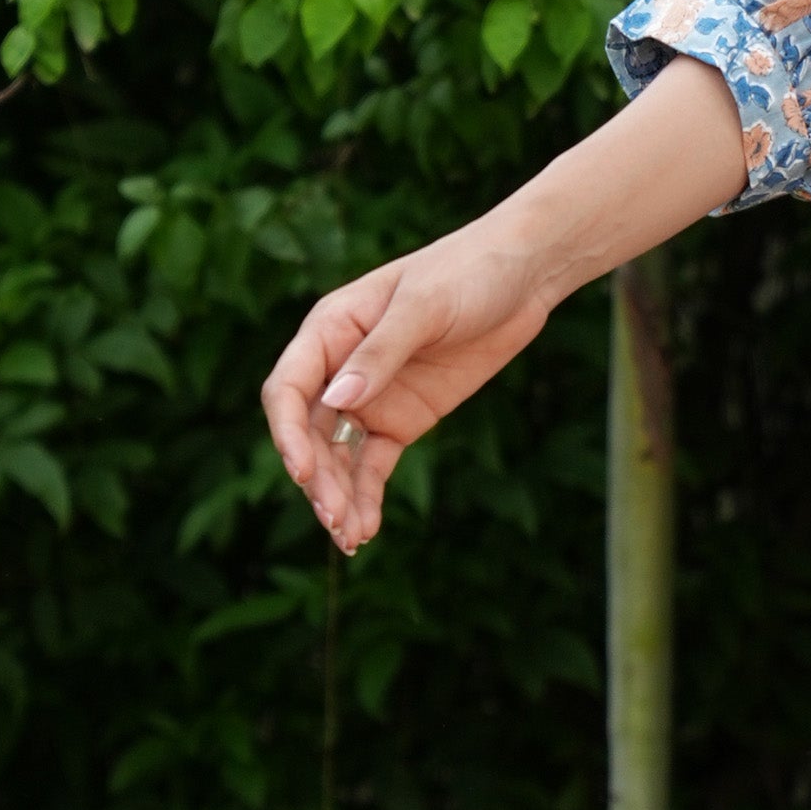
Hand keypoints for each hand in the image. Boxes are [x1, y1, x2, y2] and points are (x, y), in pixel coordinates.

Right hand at [260, 56, 748, 547]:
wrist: (523, 275)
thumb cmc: (468, 272)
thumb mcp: (425, 307)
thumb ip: (381, 353)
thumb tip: (338, 399)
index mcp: (330, 330)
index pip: (288, 388)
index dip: (287, 432)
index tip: (302, 470)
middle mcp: (340, 368)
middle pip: (309, 432)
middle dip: (317, 477)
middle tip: (335, 517)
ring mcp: (370, 398)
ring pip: (338, 457)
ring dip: (338, 496)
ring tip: (349, 537)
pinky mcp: (402, 420)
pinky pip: (373, 465)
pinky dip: (366, 495)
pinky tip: (365, 528)